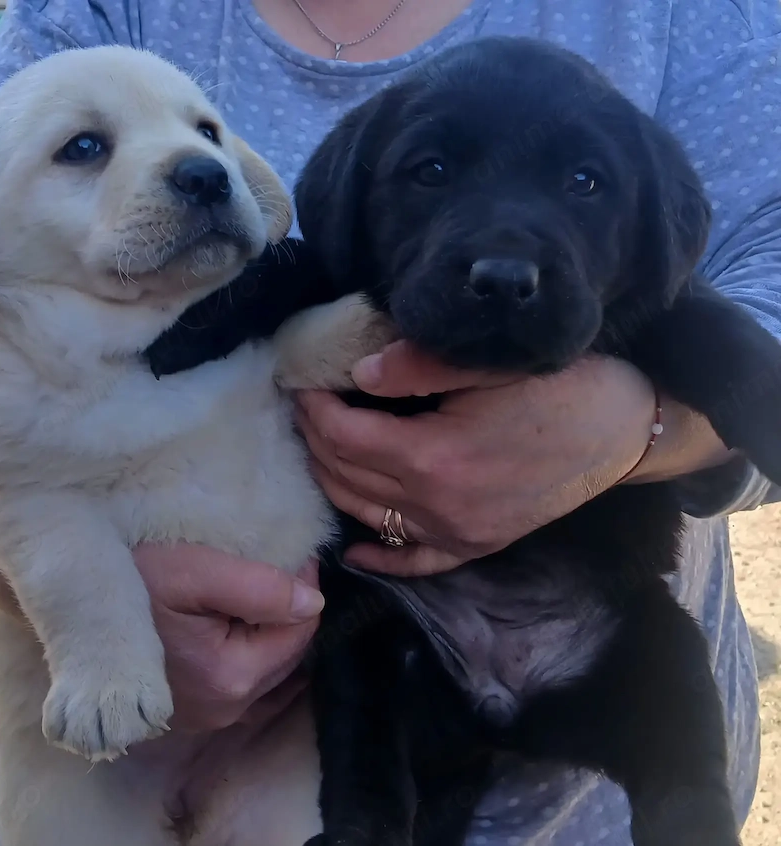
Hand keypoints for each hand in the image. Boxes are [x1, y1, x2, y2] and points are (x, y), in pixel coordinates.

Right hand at [0, 482, 322, 731]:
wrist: (66, 594)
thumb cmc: (125, 574)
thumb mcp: (194, 569)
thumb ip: (260, 587)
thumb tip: (314, 601)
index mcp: (228, 677)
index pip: (301, 631)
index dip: (301, 586)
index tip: (286, 551)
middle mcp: (220, 710)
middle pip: (286, 654)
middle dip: (284, 610)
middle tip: (264, 563)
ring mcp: (202, 717)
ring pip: (264, 668)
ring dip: (264, 629)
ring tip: (240, 587)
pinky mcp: (185, 712)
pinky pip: (237, 680)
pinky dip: (242, 649)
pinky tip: (223, 618)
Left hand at [295, 341, 730, 575]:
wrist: (626, 430)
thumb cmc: (564, 385)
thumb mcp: (492, 361)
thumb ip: (419, 365)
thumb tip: (359, 372)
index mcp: (435, 457)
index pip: (343, 436)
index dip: (314, 407)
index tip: (300, 379)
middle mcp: (438, 507)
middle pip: (345, 477)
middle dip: (314, 438)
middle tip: (303, 406)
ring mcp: (457, 534)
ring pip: (366, 515)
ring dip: (332, 481)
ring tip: (317, 445)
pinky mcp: (476, 546)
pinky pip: (414, 562)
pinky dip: (380, 556)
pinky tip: (355, 549)